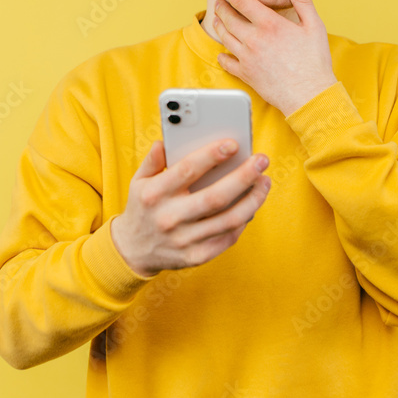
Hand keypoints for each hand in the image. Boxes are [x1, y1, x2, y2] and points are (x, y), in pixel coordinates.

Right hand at [111, 138, 270, 276]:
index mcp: (155, 194)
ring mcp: (183, 240)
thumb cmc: (143, 206)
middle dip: (244, 176)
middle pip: (215, 197)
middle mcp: (170, 218)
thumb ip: (153, 159)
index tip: (234, 144)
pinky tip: (252, 204)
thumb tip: (167, 140)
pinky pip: (227, 238)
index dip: (212, 156)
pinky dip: (244, 220)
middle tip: (262, 160)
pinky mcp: (196, 257)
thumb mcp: (139, 180)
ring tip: (264, 181)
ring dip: (252, 199)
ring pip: (228, 219)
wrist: (133, 250)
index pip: (187, 170)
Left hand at [210, 0, 337, 115]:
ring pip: (224, 37)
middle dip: (221, 6)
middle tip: (219, 1)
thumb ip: (303, 1)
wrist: (310, 95)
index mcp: (270, 24)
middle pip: (227, 17)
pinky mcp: (245, 74)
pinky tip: (223, 52)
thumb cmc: (314, 61)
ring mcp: (247, 58)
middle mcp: (254, 39)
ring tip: (218, 20)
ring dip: (219, 25)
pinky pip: (226, 62)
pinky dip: (222, 55)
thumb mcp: (314, 26)